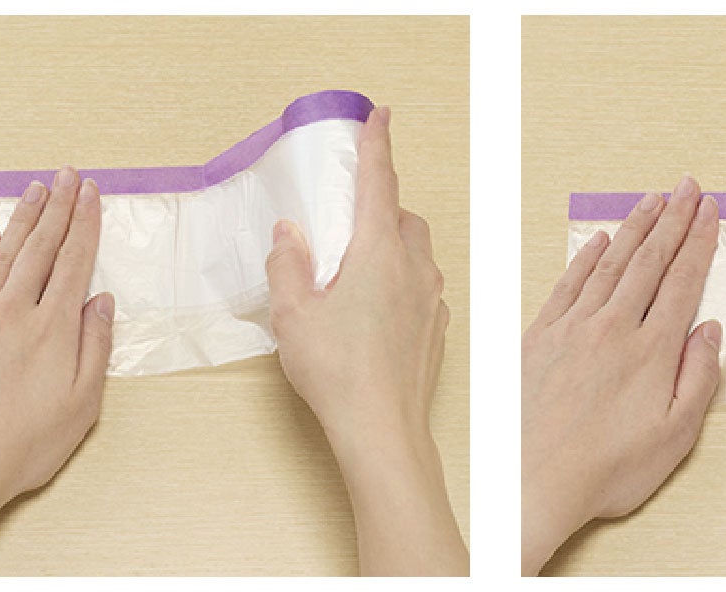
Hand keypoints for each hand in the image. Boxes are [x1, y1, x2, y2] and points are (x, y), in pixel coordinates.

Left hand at [0, 169, 112, 575]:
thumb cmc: (21, 446)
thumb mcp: (81, 405)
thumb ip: (95, 347)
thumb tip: (102, 303)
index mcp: (52, 329)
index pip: (74, 262)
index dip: (85, 224)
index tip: (92, 193)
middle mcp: (12, 312)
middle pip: (40, 247)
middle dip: (58, 208)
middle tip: (67, 175)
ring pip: (2, 254)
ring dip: (22, 218)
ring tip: (35, 190)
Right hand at [265, 107, 466, 574]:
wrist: (382, 427)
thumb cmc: (337, 370)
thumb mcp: (293, 312)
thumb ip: (289, 264)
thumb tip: (291, 233)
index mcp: (379, 251)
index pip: (380, 182)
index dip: (378, 145)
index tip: (380, 115)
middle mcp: (415, 267)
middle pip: (402, 217)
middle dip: (379, 206)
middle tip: (345, 216)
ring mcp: (432, 298)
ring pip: (416, 252)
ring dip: (390, 244)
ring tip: (353, 264)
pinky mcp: (437, 327)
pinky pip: (421, 286)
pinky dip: (399, 279)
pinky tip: (372, 305)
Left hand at [521, 177, 721, 575]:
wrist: (530, 483)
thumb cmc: (605, 470)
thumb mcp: (675, 436)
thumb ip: (698, 377)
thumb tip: (710, 331)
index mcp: (651, 350)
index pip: (683, 280)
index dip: (699, 241)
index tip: (710, 211)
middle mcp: (613, 328)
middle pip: (650, 260)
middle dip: (673, 219)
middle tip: (688, 187)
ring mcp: (572, 328)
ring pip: (610, 263)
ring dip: (635, 227)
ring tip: (653, 200)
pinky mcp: (539, 338)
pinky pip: (569, 284)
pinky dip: (586, 256)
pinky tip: (599, 239)